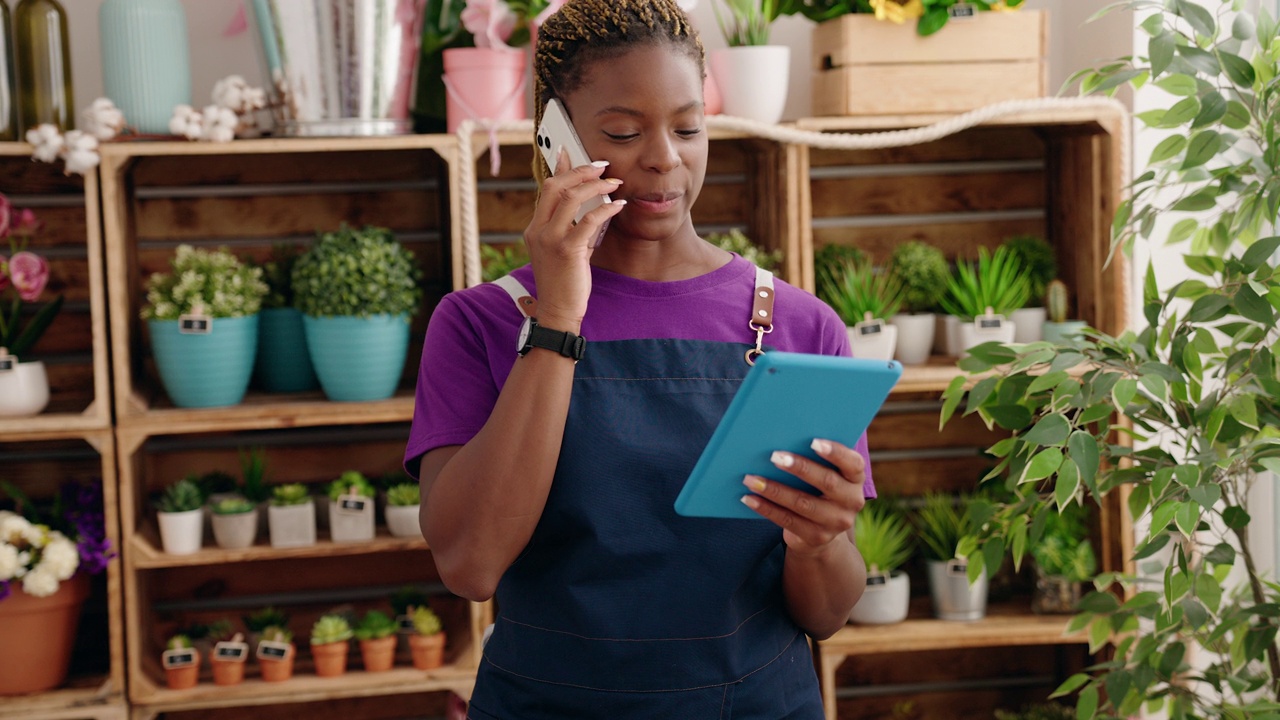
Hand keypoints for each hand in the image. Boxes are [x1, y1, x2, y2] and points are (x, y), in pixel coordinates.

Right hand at [523, 149, 625, 329]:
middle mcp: (538, 231)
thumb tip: (587, 205)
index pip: (547, 189)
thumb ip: (571, 227)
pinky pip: (588, 220)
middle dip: (581, 171)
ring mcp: (550, 240)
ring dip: (596, 186)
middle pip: (556, 186)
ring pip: (571, 198)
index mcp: (535, 229)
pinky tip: (619, 206)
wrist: (558, 312)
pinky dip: (606, 209)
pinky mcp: (567, 251)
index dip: (561, 168)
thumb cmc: (564, 282)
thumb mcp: (562, 250)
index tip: (571, 152)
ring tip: (615, 183)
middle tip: (602, 166)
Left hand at [741, 439, 865, 556]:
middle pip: (827, 482)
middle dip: (800, 468)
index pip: (853, 463)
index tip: (813, 441)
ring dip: (774, 489)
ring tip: (750, 478)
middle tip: (774, 456)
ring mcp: (835, 522)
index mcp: (856, 479)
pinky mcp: (816, 537)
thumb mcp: (825, 474)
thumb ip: (815, 457)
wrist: (820, 531)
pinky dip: (766, 508)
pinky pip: (787, 521)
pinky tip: (749, 498)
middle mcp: (852, 501)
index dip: (835, 452)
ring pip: (802, 503)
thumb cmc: (817, 489)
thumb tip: (782, 435)